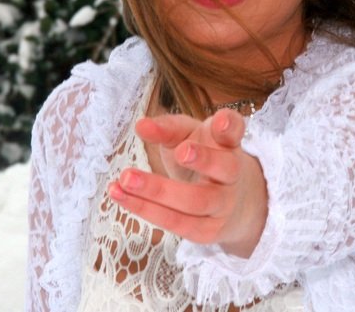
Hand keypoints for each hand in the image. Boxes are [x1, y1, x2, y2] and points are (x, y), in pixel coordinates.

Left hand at [108, 108, 267, 257]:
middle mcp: (233, 175)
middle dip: (204, 160)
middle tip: (181, 152)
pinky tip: (120, 196)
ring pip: (196, 201)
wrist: (231, 204)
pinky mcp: (207, 231)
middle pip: (225, 168)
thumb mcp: (189, 138)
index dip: (229, 126)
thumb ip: (168, 129)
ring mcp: (224, 206)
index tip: (220, 122)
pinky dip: (146, 210)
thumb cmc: (202, 160)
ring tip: (127, 178)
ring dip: (158, 190)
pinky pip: (177, 223)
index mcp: (228, 145)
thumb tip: (141, 125)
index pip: (234, 131)